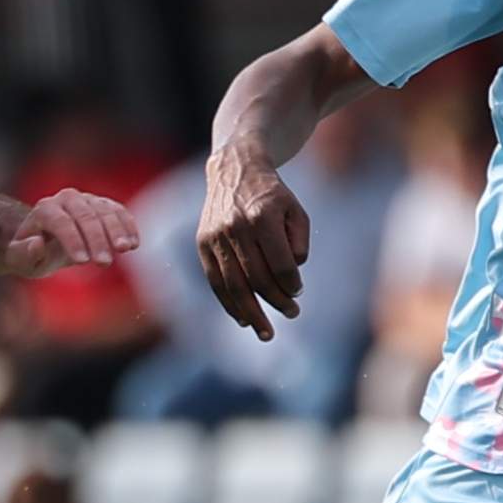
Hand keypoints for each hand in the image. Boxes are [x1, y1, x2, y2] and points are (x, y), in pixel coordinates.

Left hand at [5, 188, 139, 276]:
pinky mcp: (105, 206)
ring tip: (124, 249)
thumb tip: (37, 244)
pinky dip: (128, 226)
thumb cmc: (33, 253)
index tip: (82, 262)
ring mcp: (88, 200)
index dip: (72, 240)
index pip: (60, 221)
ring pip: (105, 211)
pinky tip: (134, 243)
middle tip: (103, 263)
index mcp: (44, 209)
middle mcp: (66, 199)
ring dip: (116, 231)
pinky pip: (119, 212)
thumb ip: (22, 254)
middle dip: (95, 239)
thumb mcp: (19, 259)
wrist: (48, 240)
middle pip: (84, 216)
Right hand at [197, 143, 310, 336]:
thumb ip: (299, 242)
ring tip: (266, 332)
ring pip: (233, 285)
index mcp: (263, 217)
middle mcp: (236, 227)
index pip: (281, 264)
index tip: (298, 292)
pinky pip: (215, 280)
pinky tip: (243, 318)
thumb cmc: (273, 195)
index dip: (292, 284)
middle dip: (276, 302)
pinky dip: (229, 303)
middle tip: (292, 314)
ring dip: (251, 313)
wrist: (234, 170)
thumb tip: (292, 277)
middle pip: (257, 278)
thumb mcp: (296, 211)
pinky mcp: (203, 243)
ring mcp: (215, 236)